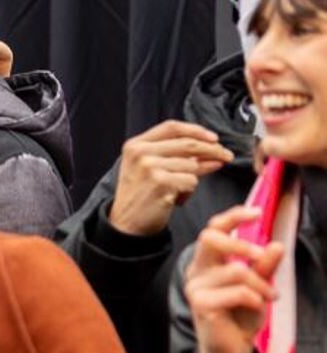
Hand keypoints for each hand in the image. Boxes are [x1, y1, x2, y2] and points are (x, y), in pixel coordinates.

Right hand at [107, 121, 234, 236]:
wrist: (126, 224)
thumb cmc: (140, 196)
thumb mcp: (149, 168)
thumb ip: (175, 156)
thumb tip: (213, 153)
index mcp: (136, 145)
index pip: (172, 127)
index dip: (197, 130)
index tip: (213, 138)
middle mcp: (141, 153)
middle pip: (188, 144)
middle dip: (213, 150)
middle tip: (226, 157)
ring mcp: (149, 167)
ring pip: (192, 165)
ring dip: (193, 178)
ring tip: (178, 190)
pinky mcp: (160, 183)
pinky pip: (191, 181)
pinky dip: (188, 192)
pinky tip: (175, 199)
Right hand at [185, 204, 282, 352]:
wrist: (231, 350)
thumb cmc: (240, 317)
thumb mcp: (258, 286)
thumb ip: (264, 266)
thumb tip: (277, 245)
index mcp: (207, 263)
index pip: (213, 229)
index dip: (232, 217)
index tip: (256, 212)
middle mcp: (196, 271)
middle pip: (211, 238)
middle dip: (241, 245)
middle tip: (262, 256)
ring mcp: (195, 287)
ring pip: (236, 270)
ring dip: (260, 285)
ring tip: (268, 297)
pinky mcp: (201, 304)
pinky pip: (237, 291)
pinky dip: (254, 298)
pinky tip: (256, 307)